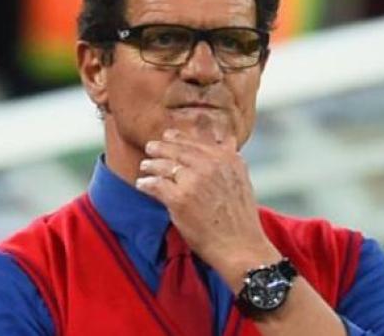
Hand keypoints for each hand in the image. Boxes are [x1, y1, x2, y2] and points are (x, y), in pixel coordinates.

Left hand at [135, 128, 280, 290]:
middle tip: (151, 147)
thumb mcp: (241, 180)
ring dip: (152, 165)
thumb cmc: (240, 219)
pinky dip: (146, 184)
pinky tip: (142, 184)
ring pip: (165, 165)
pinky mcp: (179, 199)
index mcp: (226, 159)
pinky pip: (156, 185)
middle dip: (161, 148)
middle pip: (178, 150)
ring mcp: (194, 181)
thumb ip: (231, 159)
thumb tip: (227, 139)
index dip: (179, 138)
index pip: (196, 141)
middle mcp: (211, 165)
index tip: (169, 136)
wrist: (240, 246)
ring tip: (145, 166)